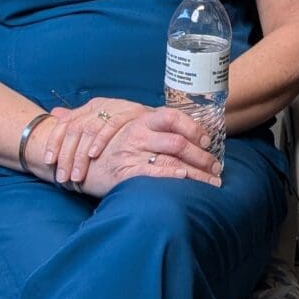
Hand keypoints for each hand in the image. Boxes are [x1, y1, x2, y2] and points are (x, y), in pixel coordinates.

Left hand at [37, 97, 148, 187]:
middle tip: (63, 177)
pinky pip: (111, 125)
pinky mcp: (130, 112)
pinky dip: (100, 140)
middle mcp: (100, 105)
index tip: (49, 162)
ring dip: (80, 154)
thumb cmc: (127, 127)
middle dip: (66, 155)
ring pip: (89, 129)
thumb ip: (78, 119)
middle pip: (74, 128)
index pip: (65, 122)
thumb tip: (54, 112)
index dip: (54, 141)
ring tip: (76, 175)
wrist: (161, 121)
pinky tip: (94, 155)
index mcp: (90, 107)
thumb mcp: (101, 122)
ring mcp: (115, 107)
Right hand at [80, 108, 222, 194]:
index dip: (193, 128)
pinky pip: (153, 173)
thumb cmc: (112, 146)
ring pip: (172, 159)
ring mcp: (132, 153)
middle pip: (179, 142)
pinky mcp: (125, 172)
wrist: (81, 161)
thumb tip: (188, 135)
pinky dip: (172, 176)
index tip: (207, 141)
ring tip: (212, 182)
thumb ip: (155, 130)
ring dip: (196, 173)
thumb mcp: (132, 130)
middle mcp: (139, 134)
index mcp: (142, 120)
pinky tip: (185, 180)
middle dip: (202, 157)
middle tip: (217, 168)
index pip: (173, 116)